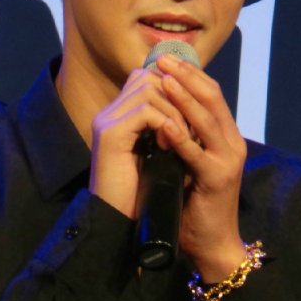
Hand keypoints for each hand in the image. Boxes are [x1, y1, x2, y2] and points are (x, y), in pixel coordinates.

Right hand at [88, 66, 189, 217]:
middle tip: (192, 121)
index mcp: (118, 116)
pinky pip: (147, 111)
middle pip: (148, 76)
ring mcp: (107, 121)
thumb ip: (165, 131)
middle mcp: (109, 113)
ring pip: (150, 89)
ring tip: (185, 134)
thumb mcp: (158, 156)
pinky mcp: (110, 135)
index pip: (146, 78)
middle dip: (178, 94)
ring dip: (175, 109)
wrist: (118, 224)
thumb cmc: (140, 196)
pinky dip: (166, 123)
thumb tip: (193, 112)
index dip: (174, 89)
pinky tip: (171, 143)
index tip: (193, 112)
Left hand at [153, 54, 247, 281]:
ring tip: (163, 79)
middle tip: (163, 58)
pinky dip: (181, 135)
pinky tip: (164, 122)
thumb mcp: (189, 160)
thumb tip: (161, 107)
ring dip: (183, 97)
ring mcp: (228, 160)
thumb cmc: (194, 202)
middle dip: (186, 75)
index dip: (190, 72)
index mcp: (226, 136)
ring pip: (206, 119)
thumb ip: (184, 136)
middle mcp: (233, 143)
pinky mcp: (218, 178)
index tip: (167, 57)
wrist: (212, 243)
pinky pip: (197, 152)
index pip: (211, 93)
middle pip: (213, 97)